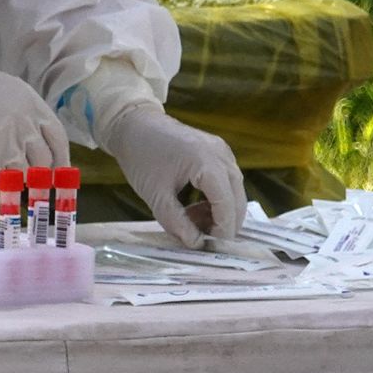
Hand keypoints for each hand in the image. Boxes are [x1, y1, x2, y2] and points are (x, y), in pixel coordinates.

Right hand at [0, 41, 68, 186]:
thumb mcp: (5, 90)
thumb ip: (23, 114)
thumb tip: (30, 141)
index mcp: (33, 105)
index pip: (58, 139)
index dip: (60, 159)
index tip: (58, 172)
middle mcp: (26, 125)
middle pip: (43, 162)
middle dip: (37, 174)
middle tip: (26, 180)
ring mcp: (8, 144)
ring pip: (22, 175)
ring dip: (13, 178)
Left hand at [102, 103, 245, 247]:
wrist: (135, 125)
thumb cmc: (141, 158)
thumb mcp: (155, 196)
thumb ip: (177, 223)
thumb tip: (196, 243)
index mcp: (206, 162)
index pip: (227, 204)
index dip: (223, 230)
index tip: (209, 247)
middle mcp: (221, 154)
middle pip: (237, 198)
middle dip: (225, 222)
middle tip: (202, 237)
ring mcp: (222, 149)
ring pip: (235, 190)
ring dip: (221, 211)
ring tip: (194, 221)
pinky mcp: (218, 149)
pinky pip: (227, 179)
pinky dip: (219, 197)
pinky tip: (198, 207)